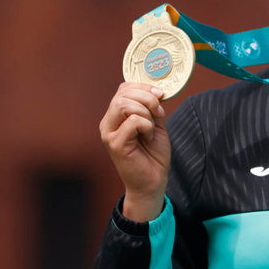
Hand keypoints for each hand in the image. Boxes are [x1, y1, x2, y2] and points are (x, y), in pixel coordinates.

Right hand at [99, 82, 170, 220]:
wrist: (153, 182)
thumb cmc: (153, 155)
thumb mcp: (155, 124)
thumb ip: (152, 107)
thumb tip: (156, 90)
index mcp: (116, 116)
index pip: (123, 88)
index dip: (143, 87)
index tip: (160, 95)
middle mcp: (108, 123)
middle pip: (122, 94)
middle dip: (147, 98)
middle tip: (159, 113)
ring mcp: (109, 134)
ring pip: (124, 105)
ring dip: (146, 112)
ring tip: (152, 128)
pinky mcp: (115, 144)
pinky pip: (132, 121)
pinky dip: (147, 126)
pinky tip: (148, 138)